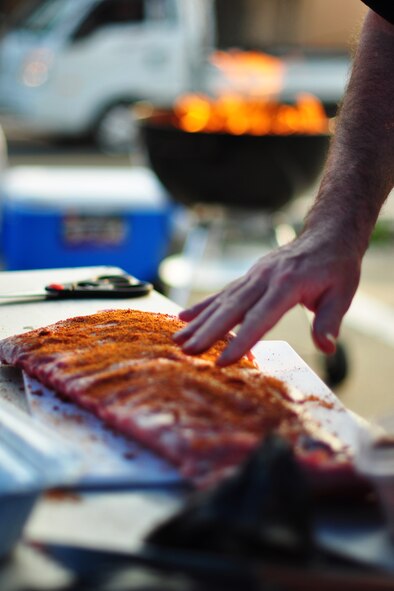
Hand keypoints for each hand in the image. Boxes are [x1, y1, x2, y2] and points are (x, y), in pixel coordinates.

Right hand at [173, 232, 360, 365]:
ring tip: (178, 340)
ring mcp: (253, 276)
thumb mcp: (343, 293)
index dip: (241, 340)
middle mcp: (264, 278)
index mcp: (287, 284)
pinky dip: (202, 306)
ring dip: (199, 322)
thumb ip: (329, 321)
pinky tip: (184, 318)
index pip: (260, 317)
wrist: (326, 234)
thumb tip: (326, 348)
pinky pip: (223, 293)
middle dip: (208, 333)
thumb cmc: (336, 266)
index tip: (223, 361)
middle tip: (188, 352)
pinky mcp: (249, 277)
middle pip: (232, 309)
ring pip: (222, 301)